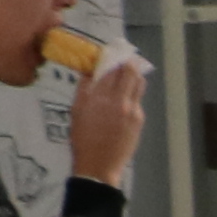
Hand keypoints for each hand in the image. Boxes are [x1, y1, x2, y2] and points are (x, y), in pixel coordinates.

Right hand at [60, 49, 147, 185]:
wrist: (99, 165)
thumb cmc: (82, 138)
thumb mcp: (76, 110)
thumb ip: (84, 88)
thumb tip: (91, 71)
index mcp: (101, 97)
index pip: (112, 68)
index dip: (113, 56)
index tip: (111, 50)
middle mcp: (120, 101)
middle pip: (131, 71)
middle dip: (128, 61)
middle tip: (123, 57)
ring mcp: (133, 110)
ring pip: (139, 83)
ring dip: (133, 75)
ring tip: (126, 72)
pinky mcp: (140, 119)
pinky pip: (137, 100)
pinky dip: (131, 94)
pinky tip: (123, 97)